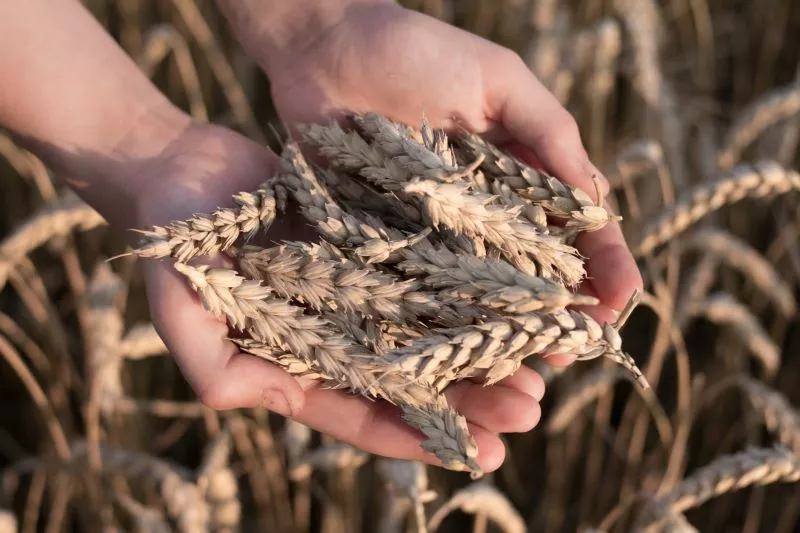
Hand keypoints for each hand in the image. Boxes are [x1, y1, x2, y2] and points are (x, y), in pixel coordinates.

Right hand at [132, 122, 544, 472]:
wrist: (183, 173)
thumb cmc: (175, 246)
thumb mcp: (184, 312)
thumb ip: (215, 367)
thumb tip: (259, 402)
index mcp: (298, 366)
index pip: (367, 412)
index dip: (421, 437)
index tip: (481, 454)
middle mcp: (337, 335)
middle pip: (414, 378)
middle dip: (471, 399)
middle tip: (530, 410)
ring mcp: (357, 291)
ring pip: (430, 329)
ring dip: (481, 350)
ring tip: (538, 367)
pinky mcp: (370, 246)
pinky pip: (424, 272)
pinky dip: (465, 288)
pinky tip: (509, 296)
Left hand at [264, 2, 641, 325]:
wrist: (326, 50)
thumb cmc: (419, 52)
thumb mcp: (499, 81)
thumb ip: (549, 134)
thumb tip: (598, 200)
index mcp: (519, 175)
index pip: (572, 226)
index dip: (601, 263)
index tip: (621, 298)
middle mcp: (481, 212)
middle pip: (531, 272)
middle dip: (559, 312)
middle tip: (576, 349)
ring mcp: (433, 233)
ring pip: (479, 293)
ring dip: (506, 330)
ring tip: (527, 366)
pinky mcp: (384, 243)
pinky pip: (417, 288)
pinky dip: (438, 320)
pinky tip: (456, 351)